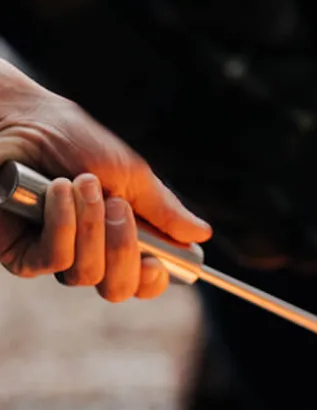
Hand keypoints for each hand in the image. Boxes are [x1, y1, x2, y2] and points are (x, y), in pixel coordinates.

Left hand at [0, 62, 211, 300]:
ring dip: (91, 227)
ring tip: (83, 184)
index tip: (158, 260)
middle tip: (118, 207)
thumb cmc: (73, 140)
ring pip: (87, 274)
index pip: (142, 282)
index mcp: (119, 237)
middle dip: (124, 250)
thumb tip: (202, 233)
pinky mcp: (21, 255)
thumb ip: (163, 208)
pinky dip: (62, 225)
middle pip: (118, 289)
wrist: (21, 120)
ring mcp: (54, 255)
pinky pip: (53, 261)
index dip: (154, 281)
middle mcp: (88, 253)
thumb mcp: (130, 173)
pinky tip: (58, 191)